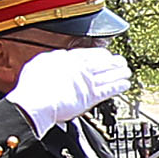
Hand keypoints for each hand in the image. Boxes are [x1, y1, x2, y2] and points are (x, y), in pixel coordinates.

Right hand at [4, 47, 130, 128]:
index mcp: (64, 59)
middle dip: (111, 62)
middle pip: (99, 63)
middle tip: (120, 61)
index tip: (104, 54)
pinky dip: (117, 87)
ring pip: (106, 75)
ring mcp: (85, 82)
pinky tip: (124, 84)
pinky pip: (108, 90)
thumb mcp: (37, 66)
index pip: (86, 54)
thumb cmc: (31, 88)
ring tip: (126, 71)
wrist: (35, 103)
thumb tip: (57, 59)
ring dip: (118, 73)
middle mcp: (77, 68)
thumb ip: (51, 62)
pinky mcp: (90, 97)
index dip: (97, 54)